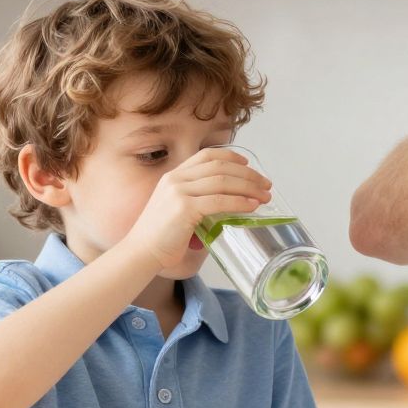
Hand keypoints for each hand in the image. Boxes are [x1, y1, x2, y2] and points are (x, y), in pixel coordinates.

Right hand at [118, 148, 271, 271]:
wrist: (141, 251)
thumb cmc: (162, 236)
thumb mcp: (177, 208)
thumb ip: (198, 199)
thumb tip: (232, 201)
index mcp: (173, 176)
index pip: (206, 155)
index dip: (230, 156)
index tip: (248, 164)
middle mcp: (176, 179)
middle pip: (220, 167)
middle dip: (248, 174)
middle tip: (266, 184)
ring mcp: (178, 192)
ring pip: (223, 181)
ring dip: (249, 188)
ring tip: (265, 196)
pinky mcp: (183, 208)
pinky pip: (219, 201)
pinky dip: (240, 202)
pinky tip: (252, 206)